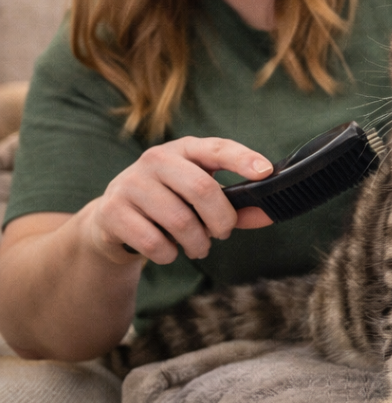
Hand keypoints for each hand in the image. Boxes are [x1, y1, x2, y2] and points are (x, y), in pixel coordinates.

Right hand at [86, 136, 274, 265]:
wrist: (112, 220)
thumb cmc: (170, 203)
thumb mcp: (200, 198)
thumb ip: (235, 205)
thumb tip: (269, 213)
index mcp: (185, 149)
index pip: (218, 148)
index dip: (243, 159)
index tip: (265, 172)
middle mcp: (156, 159)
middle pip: (202, 188)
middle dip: (221, 218)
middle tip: (224, 233)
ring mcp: (131, 182)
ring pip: (179, 220)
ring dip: (197, 242)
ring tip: (199, 246)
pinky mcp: (112, 210)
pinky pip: (153, 242)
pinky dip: (170, 254)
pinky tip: (169, 251)